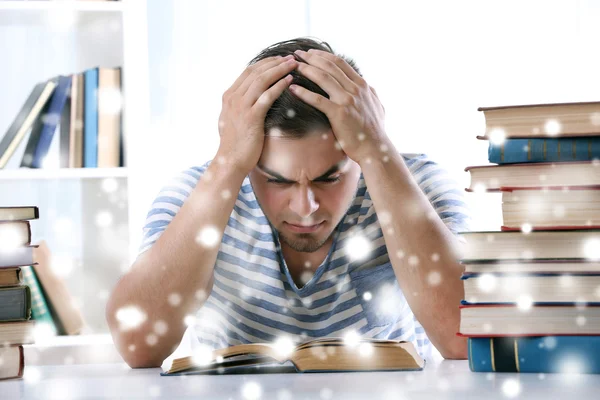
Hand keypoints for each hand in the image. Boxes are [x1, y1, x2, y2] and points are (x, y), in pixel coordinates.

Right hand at [217, 55, 297, 173]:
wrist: (230, 161)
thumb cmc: (235, 144)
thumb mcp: (232, 120)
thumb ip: (239, 106)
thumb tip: (249, 98)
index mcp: (229, 96)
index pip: (248, 72)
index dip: (265, 63)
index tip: (279, 59)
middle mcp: (233, 98)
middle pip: (255, 72)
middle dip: (275, 62)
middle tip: (291, 58)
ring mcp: (241, 107)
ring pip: (261, 80)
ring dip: (279, 70)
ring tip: (293, 64)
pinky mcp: (251, 117)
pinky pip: (267, 96)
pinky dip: (279, 86)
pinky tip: (290, 81)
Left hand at [289, 49, 387, 164]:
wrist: (375, 148)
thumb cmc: (375, 131)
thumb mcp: (378, 106)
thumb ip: (371, 95)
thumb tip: (369, 88)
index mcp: (362, 85)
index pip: (339, 63)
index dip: (323, 55)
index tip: (310, 53)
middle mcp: (355, 89)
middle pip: (329, 67)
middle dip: (311, 58)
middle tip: (296, 53)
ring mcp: (347, 100)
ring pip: (323, 79)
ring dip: (306, 70)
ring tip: (293, 66)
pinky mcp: (339, 113)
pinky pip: (318, 100)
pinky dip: (304, 92)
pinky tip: (293, 88)